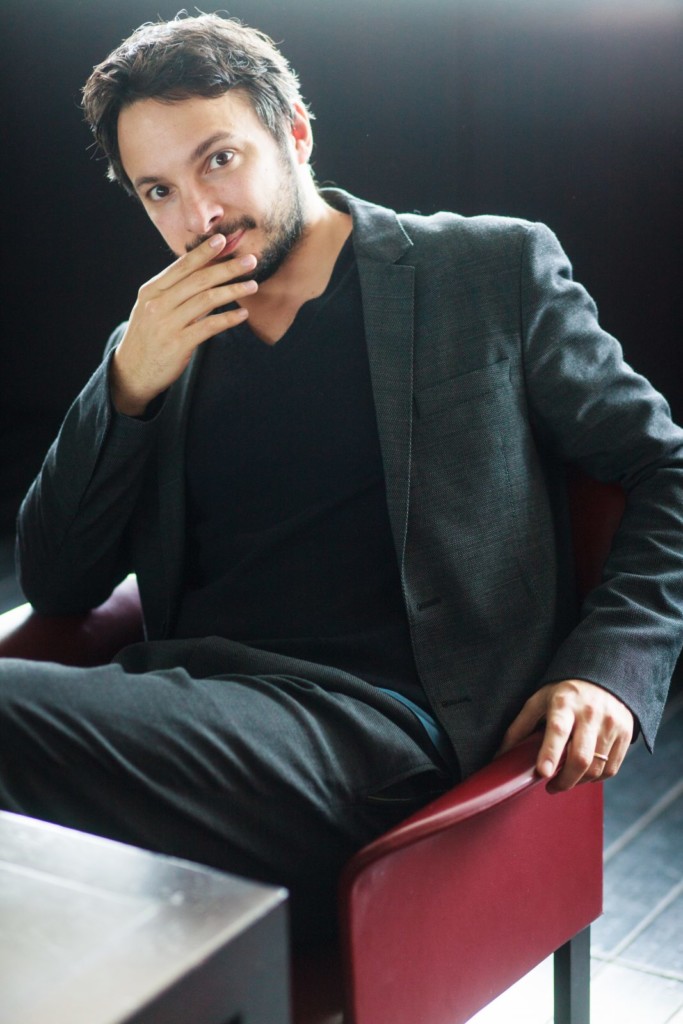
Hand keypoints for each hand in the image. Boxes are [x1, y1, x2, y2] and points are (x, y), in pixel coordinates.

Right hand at [110, 236, 257, 415]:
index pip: (182, 266)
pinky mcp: (178, 344)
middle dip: (227, 268)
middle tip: (250, 261)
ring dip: (233, 291)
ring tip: (253, 286)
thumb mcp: (152, 309)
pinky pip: (208, 327)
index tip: (223, 240)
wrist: (131, 372)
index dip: (203, 252)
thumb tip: (204, 274)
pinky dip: (228, 319)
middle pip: (198, 280)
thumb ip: (174, 292)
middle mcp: (158, 304)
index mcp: (151, 291)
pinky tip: (243, 314)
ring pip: (206, 300)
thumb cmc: (148, 337)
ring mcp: (167, 324)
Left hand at [497, 679, 633, 790]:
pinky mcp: (626, 734)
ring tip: (564, 779)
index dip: (550, 753)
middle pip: (581, 758)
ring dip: (577, 782)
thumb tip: (500, 755)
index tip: (542, 772)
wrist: (603, 678)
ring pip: (596, 768)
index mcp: (564, 703)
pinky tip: (583, 773)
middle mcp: (590, 713)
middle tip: (550, 786)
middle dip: (564, 781)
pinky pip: (611, 769)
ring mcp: (611, 724)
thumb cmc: (564, 694)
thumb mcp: (539, 701)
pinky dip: (595, 778)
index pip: (558, 730)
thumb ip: (520, 727)